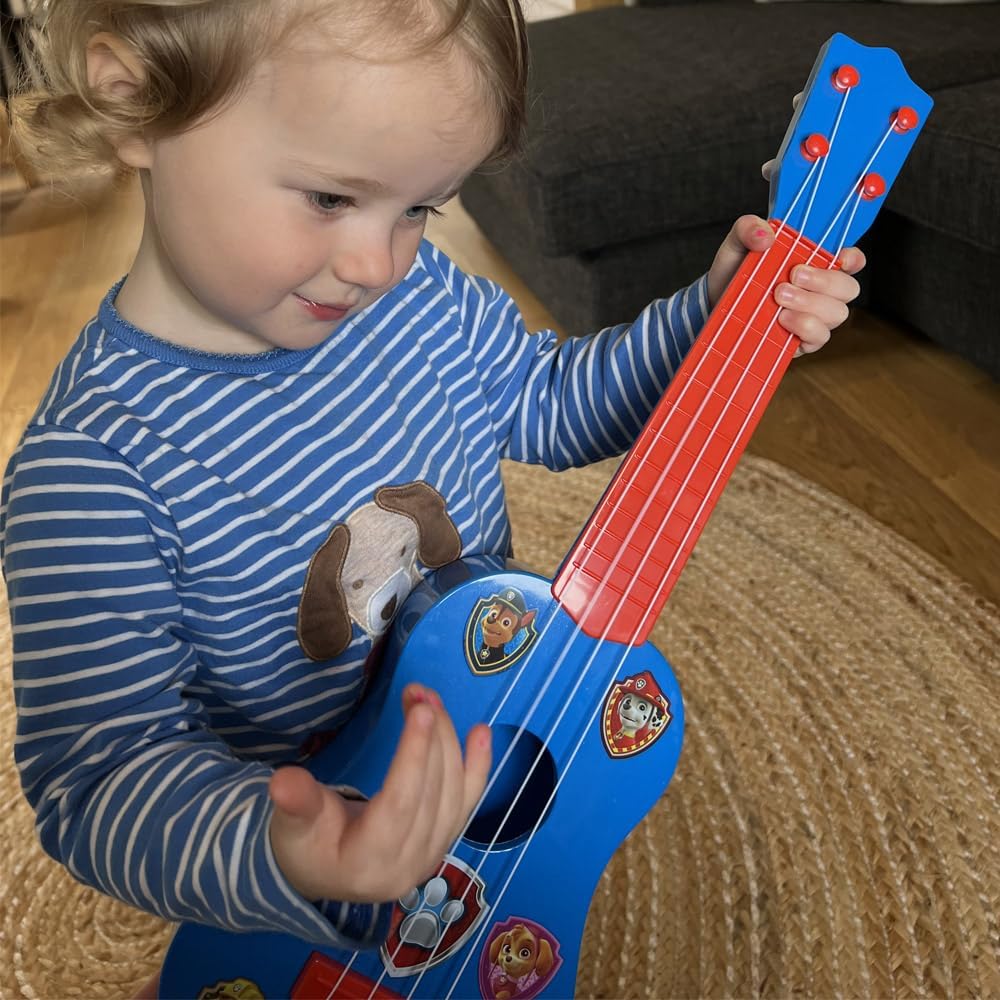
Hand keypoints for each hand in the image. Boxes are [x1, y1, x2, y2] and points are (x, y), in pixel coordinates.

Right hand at [269, 683, 490, 902]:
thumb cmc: (305, 844)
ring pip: (453, 793)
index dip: (414, 757)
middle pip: (432, 794)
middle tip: (419, 691)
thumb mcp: (291, 825)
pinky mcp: (443, 839)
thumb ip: (295, 803)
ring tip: (431, 698)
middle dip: (431, 736)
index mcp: (368, 862)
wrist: (325, 873)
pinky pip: (468, 801)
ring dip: (448, 741)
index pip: (400, 804)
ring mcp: (431, 854)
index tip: (421, 710)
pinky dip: (478, 766)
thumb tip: (281, 783)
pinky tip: (482, 733)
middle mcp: (408, 865)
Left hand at [707, 215, 864, 356]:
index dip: (853, 259)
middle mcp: (820, 290)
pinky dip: (804, 327)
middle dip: (825, 282)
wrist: (715, 303)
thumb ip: (748, 228)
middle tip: (791, 277)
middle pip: (849, 289)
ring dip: (810, 304)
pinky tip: (781, 320)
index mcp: (814, 262)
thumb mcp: (737, 244)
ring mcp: (813, 316)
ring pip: (837, 314)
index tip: (841, 256)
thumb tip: (766, 234)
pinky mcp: (802, 340)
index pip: (851, 260)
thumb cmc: (734, 272)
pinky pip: (819, 338)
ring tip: (778, 297)